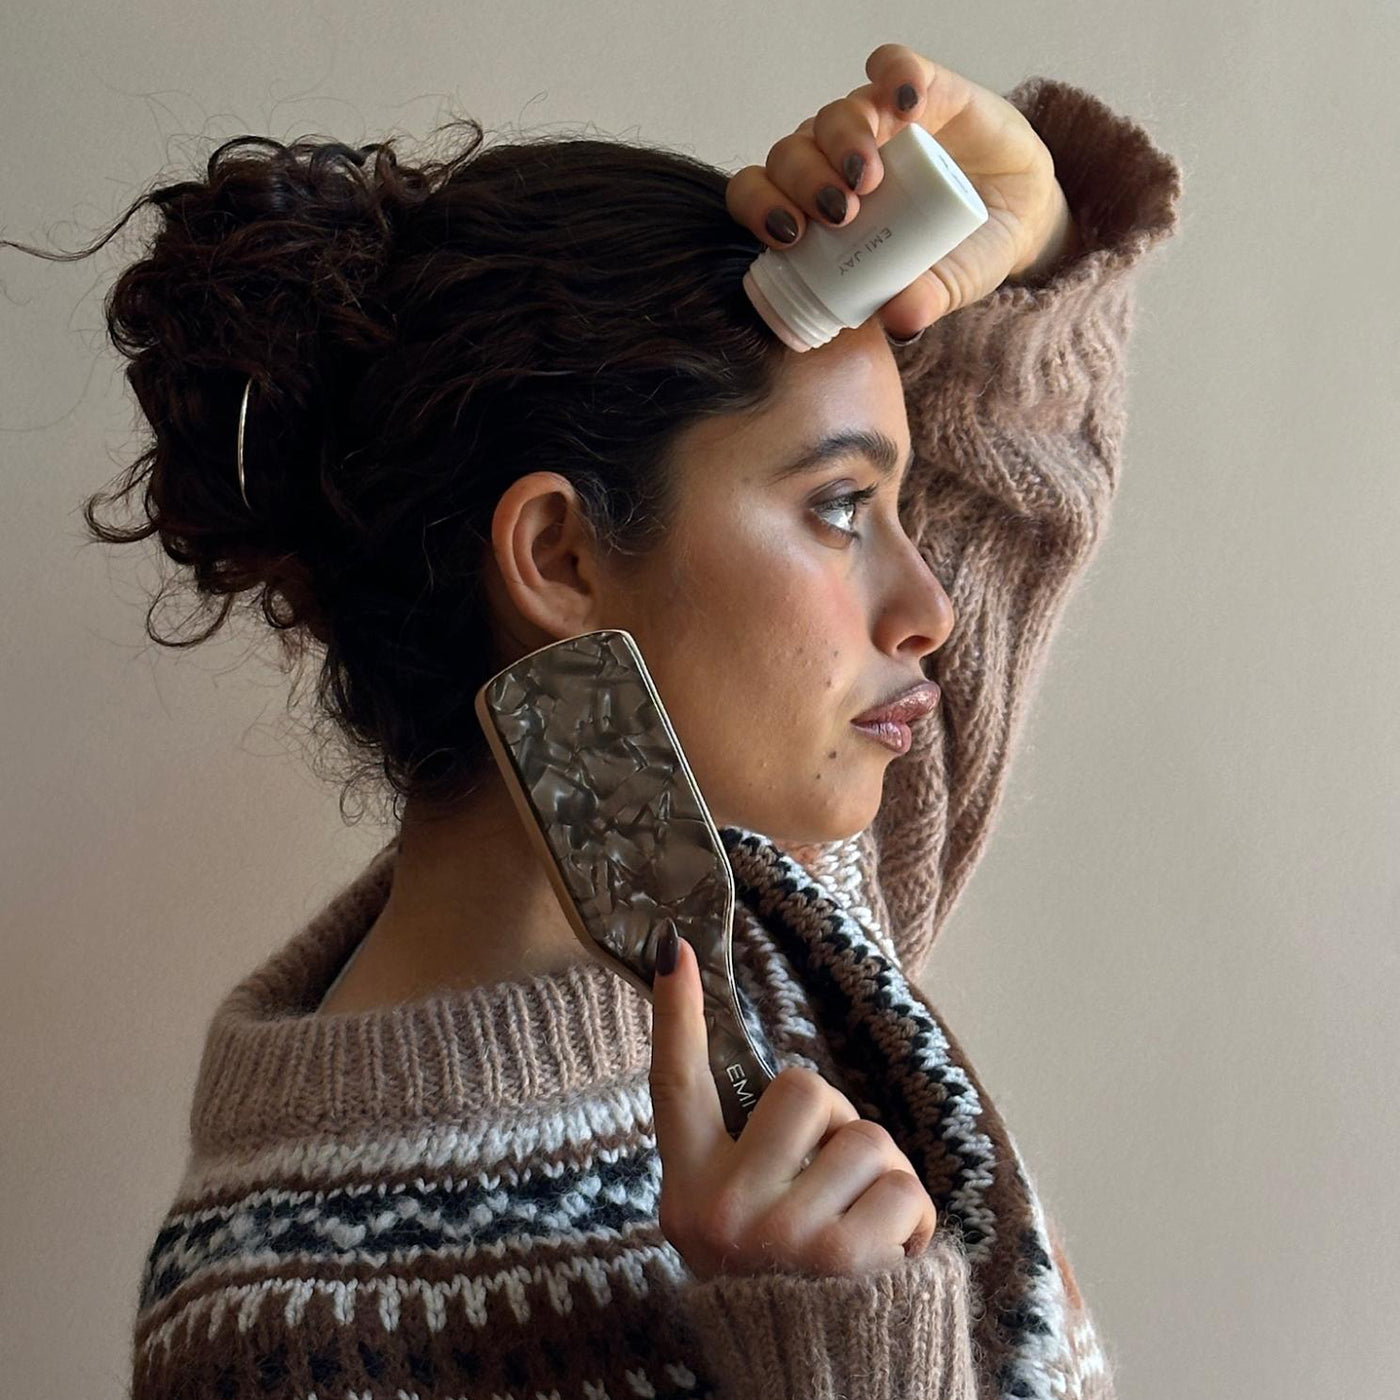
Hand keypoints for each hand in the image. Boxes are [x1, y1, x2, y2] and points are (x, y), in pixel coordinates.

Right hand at [649, 930, 937, 1281]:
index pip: (675, 1087)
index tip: (676, 950)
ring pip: (870, 1139)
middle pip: (809, 1092)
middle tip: (835, 1187)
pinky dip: (916, 1221)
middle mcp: (723, 1213)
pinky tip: (893, 1260)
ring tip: (865, 1235)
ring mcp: (781, 1236)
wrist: (818, 1387)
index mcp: (690, 1194)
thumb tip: (782, 1090)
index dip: (676, 1014)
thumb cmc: (780, 1295)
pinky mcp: (844, 1262)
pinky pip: (906, 1189)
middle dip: (844, 1128)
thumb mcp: (731, 1232)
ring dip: (886, 1182)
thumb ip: (744, 1163)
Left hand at [725, 44, 1077, 338]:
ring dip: (843, 142)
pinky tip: (907, 101)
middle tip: (839, 214)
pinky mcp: (921, 89)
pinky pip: (893, 67)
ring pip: (834, 114)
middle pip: (792, 155)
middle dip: (804, 181)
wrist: (1020, 214)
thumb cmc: (958, 252)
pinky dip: (894, 77)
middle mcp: (835, 161)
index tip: (790, 235)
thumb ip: (922, 301)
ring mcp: (876, 123)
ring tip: (871, 178)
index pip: (763, 196)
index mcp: (818, 211)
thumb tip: (899, 323)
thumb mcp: (943, 286)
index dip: (760, 208)